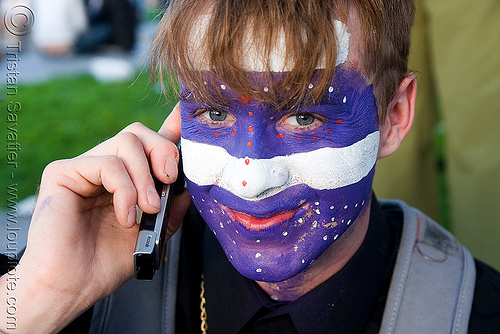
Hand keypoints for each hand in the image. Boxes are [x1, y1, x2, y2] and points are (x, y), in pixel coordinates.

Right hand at [1, 104, 190, 332]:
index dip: (170, 127)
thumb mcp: (152, 234)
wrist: (70, 287)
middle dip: (164, 152)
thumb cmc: (105, 263)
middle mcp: (106, 167)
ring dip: (145, 178)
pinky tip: (124, 216)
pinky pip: (108, 163)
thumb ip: (170, 208)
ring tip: (147, 209)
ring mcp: (84, 167)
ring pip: (127, 142)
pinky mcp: (64, 172)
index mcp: (126, 179)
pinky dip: (124, 190)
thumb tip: (187, 187)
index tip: (187, 115)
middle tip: (169, 180)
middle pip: (140, 133)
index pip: (149, 145)